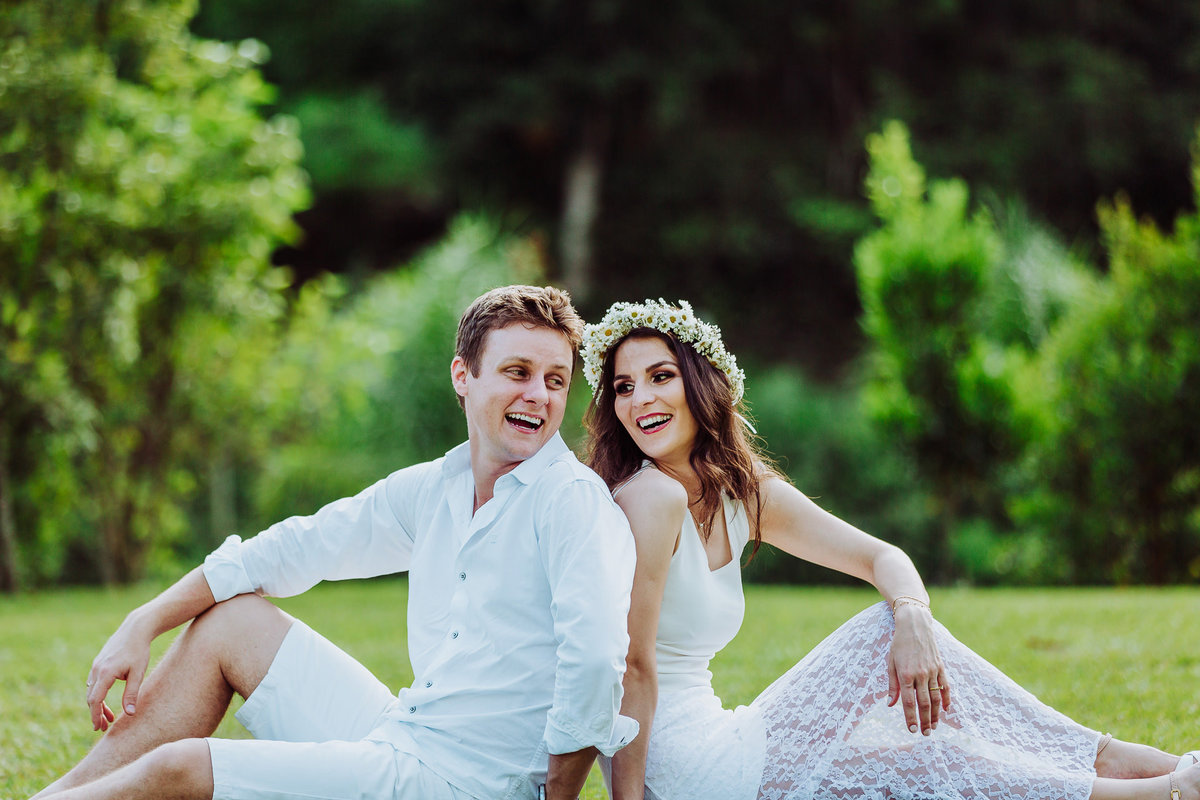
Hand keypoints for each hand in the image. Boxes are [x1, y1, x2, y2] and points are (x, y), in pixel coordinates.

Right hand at [85, 612, 152, 731]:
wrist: (136, 628)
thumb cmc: (140, 650)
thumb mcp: (139, 673)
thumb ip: (132, 693)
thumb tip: (129, 714)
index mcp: (105, 673)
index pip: (95, 701)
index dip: (95, 716)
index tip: (98, 728)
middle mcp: (97, 669)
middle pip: (91, 698)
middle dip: (96, 714)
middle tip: (103, 727)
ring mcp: (96, 665)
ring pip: (92, 691)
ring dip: (97, 705)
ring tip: (109, 717)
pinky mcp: (98, 662)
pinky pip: (93, 683)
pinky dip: (97, 694)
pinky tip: (105, 700)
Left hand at [886, 604, 949, 735]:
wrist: (915, 625)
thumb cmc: (899, 644)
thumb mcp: (890, 663)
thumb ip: (892, 685)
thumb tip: (890, 704)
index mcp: (905, 674)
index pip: (909, 702)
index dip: (910, 717)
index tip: (911, 730)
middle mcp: (920, 674)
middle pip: (924, 703)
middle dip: (925, 721)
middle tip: (925, 734)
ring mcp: (933, 671)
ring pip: (936, 698)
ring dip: (936, 715)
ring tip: (934, 727)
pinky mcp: (941, 667)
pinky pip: (946, 687)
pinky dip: (947, 699)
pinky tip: (946, 710)